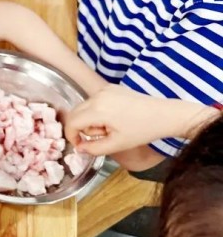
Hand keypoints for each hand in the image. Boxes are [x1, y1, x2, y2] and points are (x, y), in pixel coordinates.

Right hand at [64, 84, 219, 155]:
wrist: (165, 115)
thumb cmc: (142, 131)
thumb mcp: (117, 145)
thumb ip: (93, 148)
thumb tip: (79, 148)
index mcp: (98, 110)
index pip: (72, 122)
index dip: (71, 135)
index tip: (80, 145)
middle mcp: (97, 96)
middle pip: (75, 113)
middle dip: (81, 128)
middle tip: (99, 137)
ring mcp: (104, 89)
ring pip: (84, 107)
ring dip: (90, 119)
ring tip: (109, 127)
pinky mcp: (110, 87)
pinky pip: (94, 100)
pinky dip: (97, 111)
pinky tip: (114, 117)